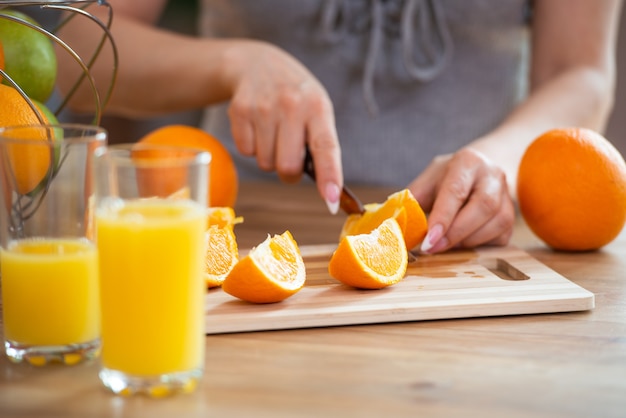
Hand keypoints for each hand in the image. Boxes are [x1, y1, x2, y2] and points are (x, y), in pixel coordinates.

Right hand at [226, 41, 342, 212]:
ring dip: (270, 158)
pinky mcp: (239, 110)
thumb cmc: (295, 96)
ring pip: (265, 163)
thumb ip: (321, 143)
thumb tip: (328, 191)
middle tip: (290, 156)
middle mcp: (291, 105)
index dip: (330, 176)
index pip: (326, 148)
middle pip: (288, 167)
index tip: (332, 200)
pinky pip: (245, 152)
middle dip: (289, 172)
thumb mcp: (317, 109)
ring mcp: (263, 107)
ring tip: (273, 132)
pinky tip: (257, 126)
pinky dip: (252, 147)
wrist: (257, 63)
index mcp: (318, 107)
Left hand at [408, 148, 514, 252]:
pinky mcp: (513, 216)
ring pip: (497, 223)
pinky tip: (462, 242)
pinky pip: (501, 236)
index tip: (428, 241)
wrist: (479, 171)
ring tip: (446, 244)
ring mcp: (507, 195)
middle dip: (456, 232)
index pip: (456, 191)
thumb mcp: (427, 182)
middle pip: (483, 206)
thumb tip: (393, 226)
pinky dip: (479, 245)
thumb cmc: (446, 179)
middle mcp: (493, 175)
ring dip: (468, 240)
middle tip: (433, 248)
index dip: (443, 218)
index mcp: (467, 162)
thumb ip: (411, 201)